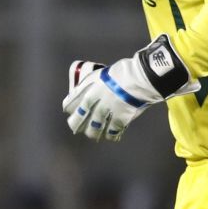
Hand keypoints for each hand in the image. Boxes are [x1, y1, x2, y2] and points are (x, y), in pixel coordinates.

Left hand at [61, 34, 199, 141]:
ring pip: (93, 129)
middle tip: (75, 128)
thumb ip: (92, 85)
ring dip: (92, 133)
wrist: (138, 78)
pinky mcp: (118, 120)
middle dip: (76, 124)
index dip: (69, 108)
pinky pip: (112, 132)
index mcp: (87, 88)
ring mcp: (105, 112)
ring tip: (93, 135)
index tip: (69, 111)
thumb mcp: (100, 74)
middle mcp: (93, 102)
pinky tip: (110, 136)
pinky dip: (111, 135)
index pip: (70, 103)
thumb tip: (87, 93)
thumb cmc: (122, 72)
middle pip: (79, 119)